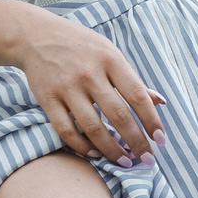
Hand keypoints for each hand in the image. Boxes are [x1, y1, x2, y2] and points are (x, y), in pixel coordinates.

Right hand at [12, 6, 166, 162]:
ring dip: (111, 150)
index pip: (137, 95)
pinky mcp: (48, 99)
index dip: (151, 120)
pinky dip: (82, 146)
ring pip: (93, 127)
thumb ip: (132, 79)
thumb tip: (160, 102)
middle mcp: (90, 74)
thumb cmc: (82, 46)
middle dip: (136, 141)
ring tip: (124, 161)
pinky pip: (66, 130)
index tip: (160, 139)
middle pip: (118, 115)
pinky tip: (95, 153)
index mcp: (111, 60)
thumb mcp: (110, 53)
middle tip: (146, 159)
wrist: (37, 36)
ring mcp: (67, 87)